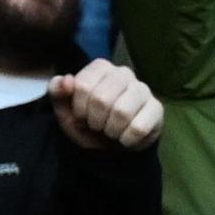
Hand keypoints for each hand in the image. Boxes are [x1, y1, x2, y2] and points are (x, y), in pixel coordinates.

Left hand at [48, 61, 165, 149]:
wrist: (112, 146)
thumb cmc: (88, 122)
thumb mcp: (65, 110)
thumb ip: (57, 92)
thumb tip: (66, 80)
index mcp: (101, 68)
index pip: (82, 86)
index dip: (78, 108)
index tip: (82, 115)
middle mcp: (124, 73)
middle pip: (101, 99)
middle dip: (94, 121)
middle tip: (97, 125)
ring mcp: (143, 89)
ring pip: (121, 113)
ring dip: (110, 131)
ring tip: (111, 131)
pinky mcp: (157, 109)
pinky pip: (138, 128)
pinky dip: (126, 140)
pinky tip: (126, 137)